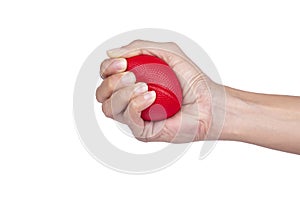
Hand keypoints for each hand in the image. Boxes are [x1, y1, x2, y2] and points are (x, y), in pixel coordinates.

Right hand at [96, 40, 219, 142]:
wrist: (209, 103)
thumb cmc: (191, 80)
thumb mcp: (167, 53)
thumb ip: (140, 48)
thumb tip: (111, 53)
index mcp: (132, 83)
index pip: (106, 77)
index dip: (107, 69)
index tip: (122, 62)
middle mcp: (130, 100)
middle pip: (102, 94)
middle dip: (111, 82)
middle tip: (131, 74)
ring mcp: (135, 117)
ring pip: (109, 108)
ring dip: (122, 93)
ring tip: (144, 85)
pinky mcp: (143, 131)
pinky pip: (127, 119)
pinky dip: (134, 104)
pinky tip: (150, 97)